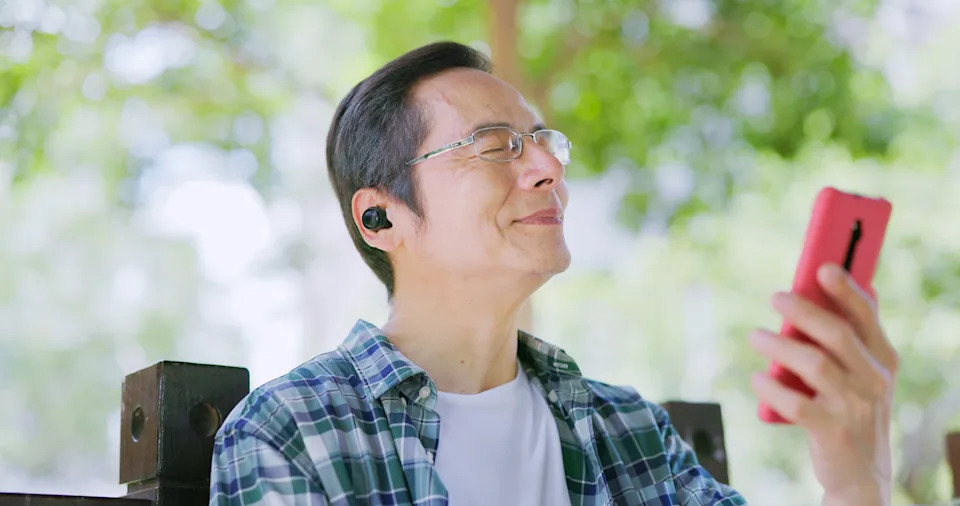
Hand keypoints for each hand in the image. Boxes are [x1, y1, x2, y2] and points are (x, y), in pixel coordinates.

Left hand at [748, 263, 898, 505]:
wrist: (860, 472)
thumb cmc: (851, 411)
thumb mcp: (861, 375)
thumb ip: (849, 340)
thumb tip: (828, 294)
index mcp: (883, 360)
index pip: (867, 317)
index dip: (846, 291)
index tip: (823, 268)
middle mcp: (874, 380)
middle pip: (838, 335)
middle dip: (804, 311)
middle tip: (776, 296)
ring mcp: (854, 407)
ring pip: (814, 365)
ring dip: (779, 346)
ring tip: (756, 335)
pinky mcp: (832, 430)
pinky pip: (796, 403)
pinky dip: (771, 387)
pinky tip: (757, 379)